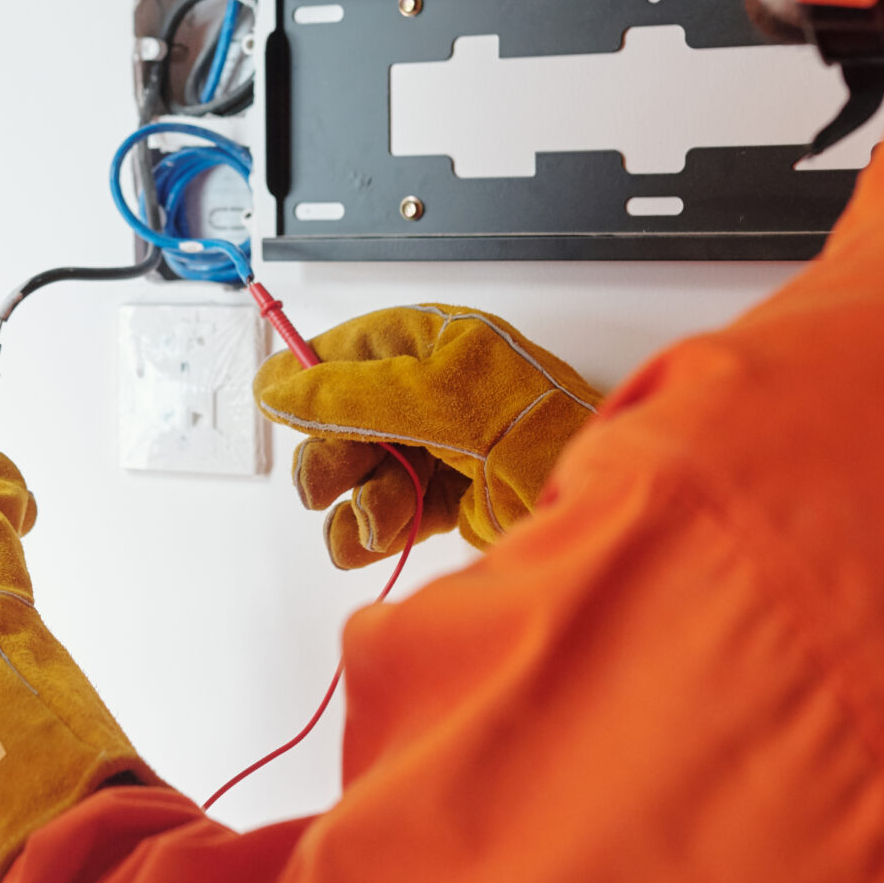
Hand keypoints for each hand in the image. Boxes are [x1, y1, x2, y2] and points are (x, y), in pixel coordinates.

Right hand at [252, 304, 601, 568]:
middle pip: (343, 419)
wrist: (605, 506)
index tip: (279, 404)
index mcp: (438, 343)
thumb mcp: (442, 399)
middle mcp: (435, 392)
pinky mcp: (451, 502)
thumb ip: (353, 393)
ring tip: (380, 517)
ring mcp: (441, 449)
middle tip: (332, 479)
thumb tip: (281, 386)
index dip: (310, 378)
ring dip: (356, 501)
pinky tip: (379, 539)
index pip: (349, 349)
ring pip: (360, 472)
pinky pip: (385, 510)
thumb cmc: (550, 432)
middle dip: (333, 455)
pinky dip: (372, 532)